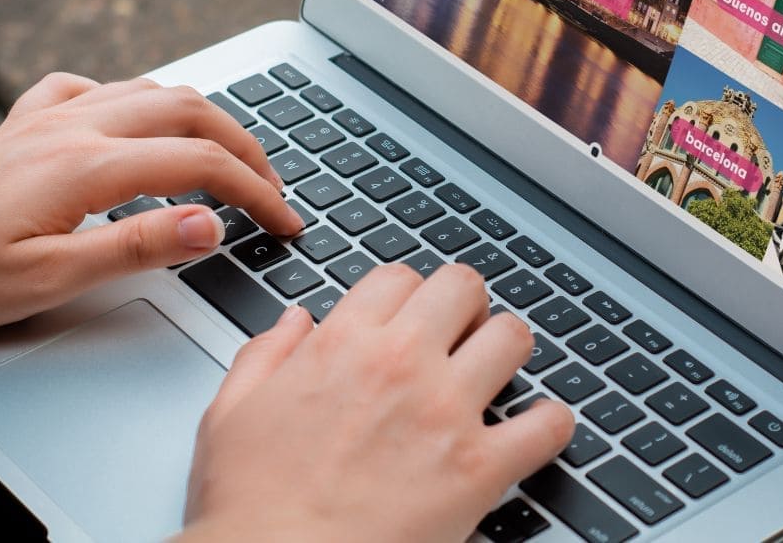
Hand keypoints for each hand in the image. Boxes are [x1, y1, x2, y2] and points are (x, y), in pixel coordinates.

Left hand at [0, 73, 301, 334]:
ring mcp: (49, 118)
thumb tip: (211, 226)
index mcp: (88, 167)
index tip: (286, 222)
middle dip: (247, 147)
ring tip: (229, 156)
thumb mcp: (46, 279)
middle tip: (273, 188)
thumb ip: (135, 247)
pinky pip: (94, 89)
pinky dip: (134, 100)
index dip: (257, 193)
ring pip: (151, 90)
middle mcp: (76, 128)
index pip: (202, 165)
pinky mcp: (25, 124)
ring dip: (204, 119)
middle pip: (191, 112)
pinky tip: (135, 124)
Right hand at [179, 264, 574, 542]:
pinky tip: (536, 428)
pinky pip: (548, 424)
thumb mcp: (230, 414)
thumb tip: (296, 321)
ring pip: (512, 337)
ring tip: (496, 370)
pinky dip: (551, 423)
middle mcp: (402, 363)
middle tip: (460, 332)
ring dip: (508, 348)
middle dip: (465, 304)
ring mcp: (447, 411)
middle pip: (463, 286)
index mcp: (344, 344)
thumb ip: (266, 355)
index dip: (408, 294)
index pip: (400, 277)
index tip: (410, 316)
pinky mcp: (480, 467)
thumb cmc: (251, 505)